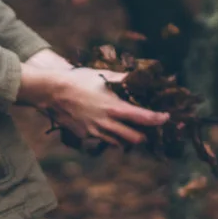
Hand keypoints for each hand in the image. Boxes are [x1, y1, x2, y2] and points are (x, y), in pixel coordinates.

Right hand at [19, 60, 168, 147]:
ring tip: (130, 129)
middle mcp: (106, 123)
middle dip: (144, 134)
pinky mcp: (85, 135)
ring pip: (119, 142)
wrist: (52, 92)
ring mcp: (94, 132)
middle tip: (147, 128)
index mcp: (114, 107)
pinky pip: (102, 140)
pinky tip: (109, 127)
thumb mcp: (101, 75)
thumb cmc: (77, 80)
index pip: (143, 118)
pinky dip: (110, 136)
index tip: (165, 117)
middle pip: (134, 138)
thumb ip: (121, 79)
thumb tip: (136, 77)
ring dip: (127, 138)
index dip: (158, 119)